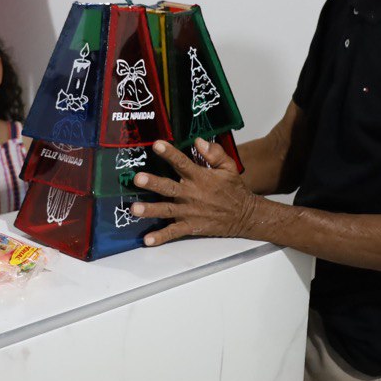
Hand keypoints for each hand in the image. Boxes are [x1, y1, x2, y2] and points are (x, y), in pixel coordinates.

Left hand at [129, 138, 261, 245]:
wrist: (245, 215)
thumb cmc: (234, 189)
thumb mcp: (229, 167)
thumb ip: (214, 153)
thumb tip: (198, 141)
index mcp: (200, 177)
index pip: (182, 163)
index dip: (170, 153)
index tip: (157, 145)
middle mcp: (192, 194)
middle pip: (169, 187)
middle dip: (153, 183)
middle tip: (138, 179)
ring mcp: (190, 212)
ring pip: (166, 210)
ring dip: (150, 209)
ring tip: (135, 209)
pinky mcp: (191, 226)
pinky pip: (174, 232)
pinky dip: (161, 237)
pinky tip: (148, 240)